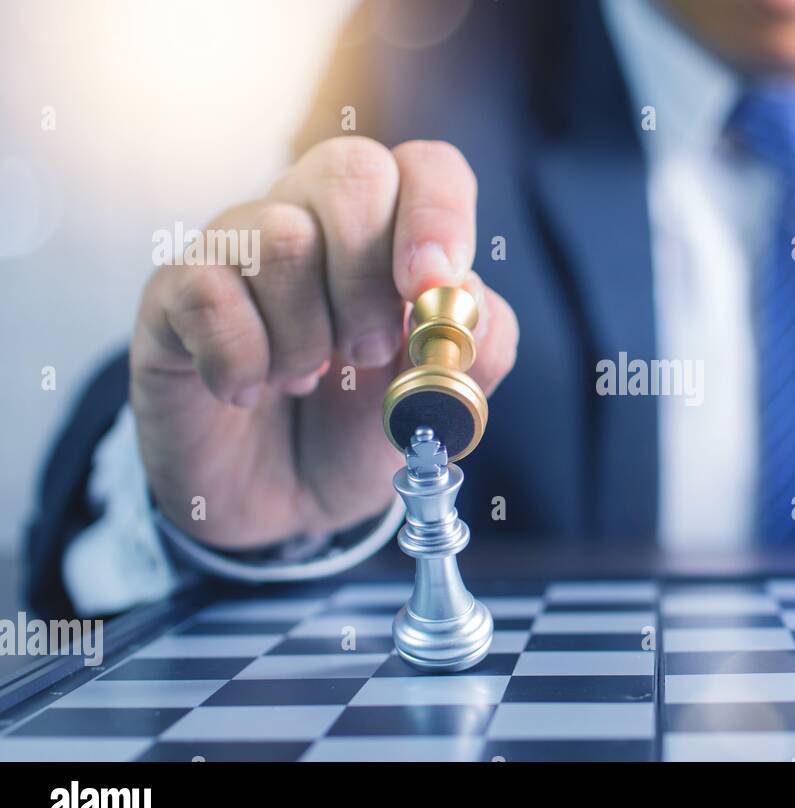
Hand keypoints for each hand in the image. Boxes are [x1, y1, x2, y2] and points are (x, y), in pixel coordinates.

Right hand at [131, 137, 517, 548]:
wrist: (278, 510)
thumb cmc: (358, 436)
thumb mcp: (439, 407)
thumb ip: (479, 351)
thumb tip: (468, 294)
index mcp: (391, 236)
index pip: (428, 168)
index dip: (438, 215)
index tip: (431, 288)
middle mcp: (314, 220)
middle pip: (352, 171)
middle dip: (370, 276)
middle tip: (366, 353)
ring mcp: (239, 248)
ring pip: (281, 235)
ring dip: (307, 333)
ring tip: (304, 378)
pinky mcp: (175, 292)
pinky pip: (209, 293)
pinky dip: (241, 361)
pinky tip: (247, 392)